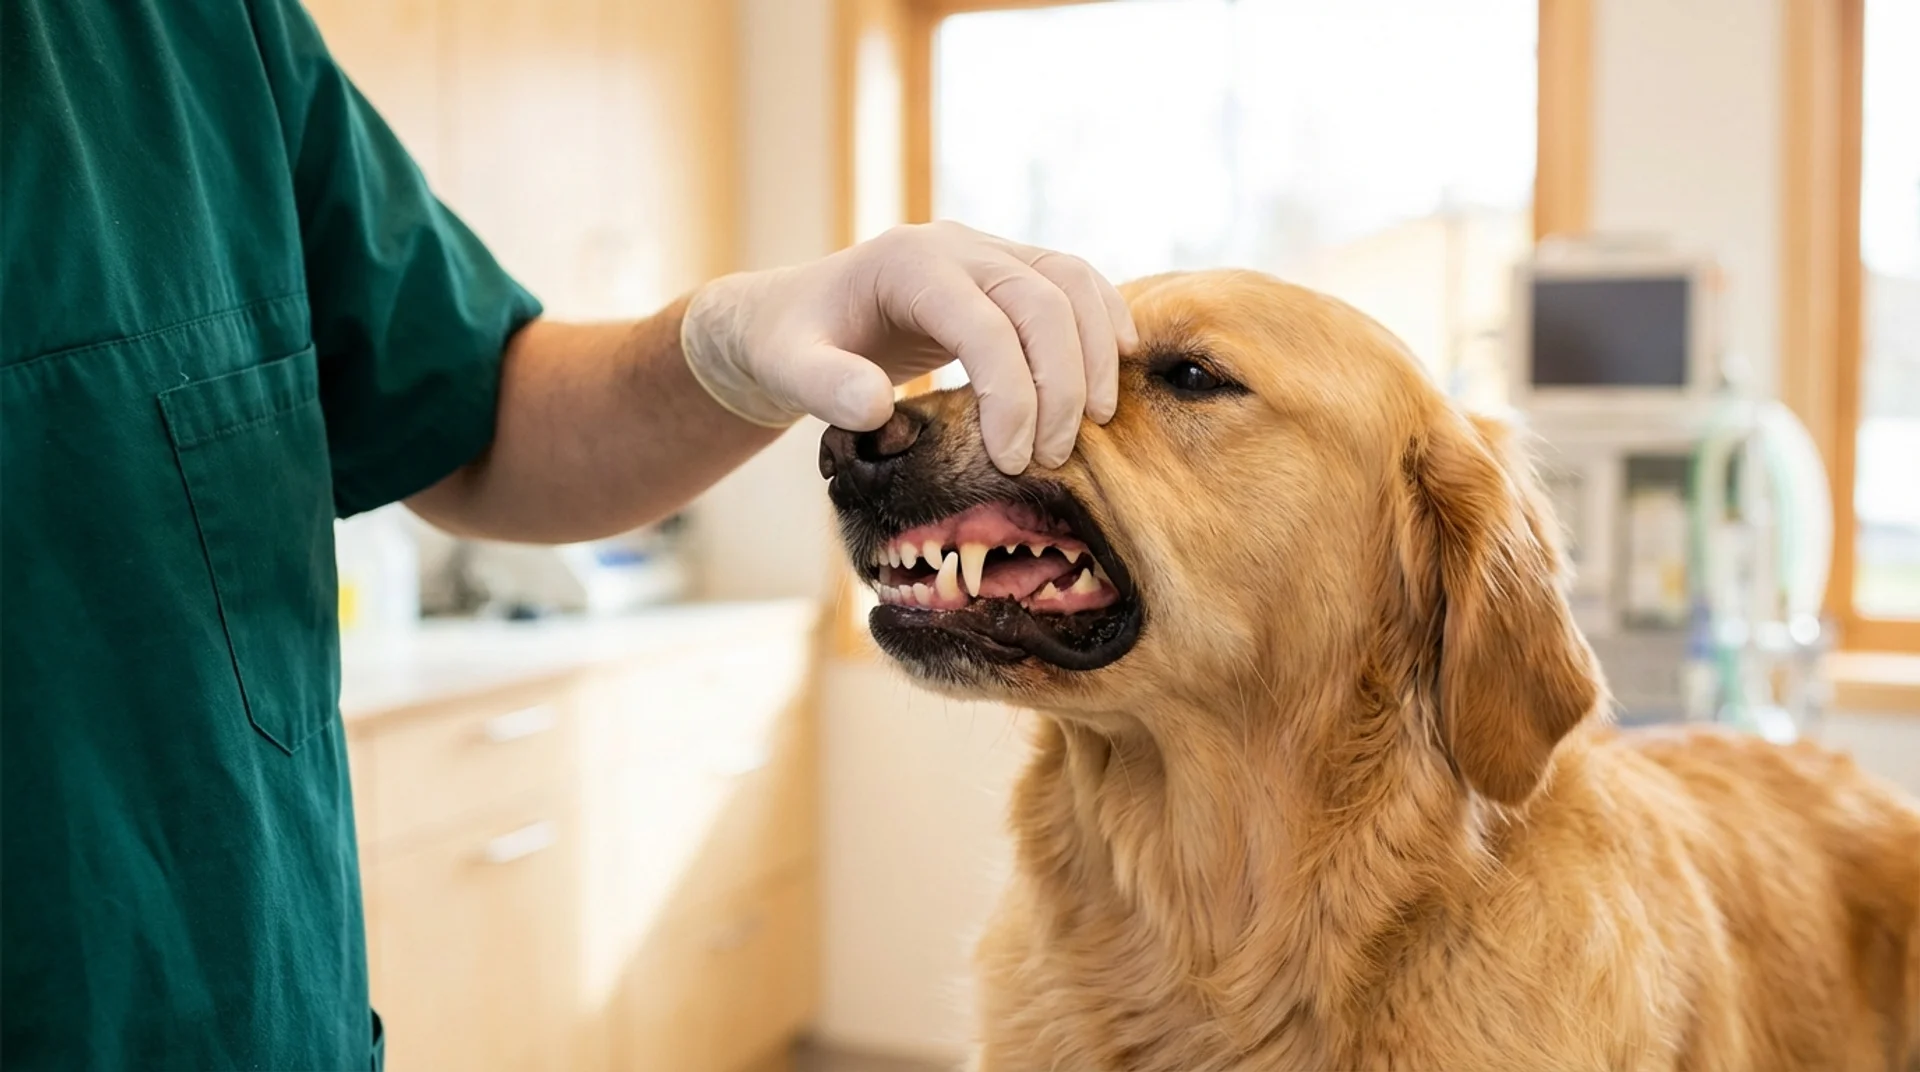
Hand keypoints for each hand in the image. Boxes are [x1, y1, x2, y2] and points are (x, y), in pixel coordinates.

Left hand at [679, 221, 1137, 473]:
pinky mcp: (1010, 270)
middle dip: (1061, 386)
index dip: (1012, 396)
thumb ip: (822, 387)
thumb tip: (874, 408)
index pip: (986, 325)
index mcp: (907, 263)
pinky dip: (1103, 325)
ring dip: (1095, 356)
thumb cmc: (790, 345)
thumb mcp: (785, 369)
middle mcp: (957, 245)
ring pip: (1073, 283)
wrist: (794, 316)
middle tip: (1050, 459)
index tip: (1012, 462)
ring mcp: (989, 251)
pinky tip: (1111, 376)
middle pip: (1043, 302)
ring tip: (1093, 426)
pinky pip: (1077, 283)